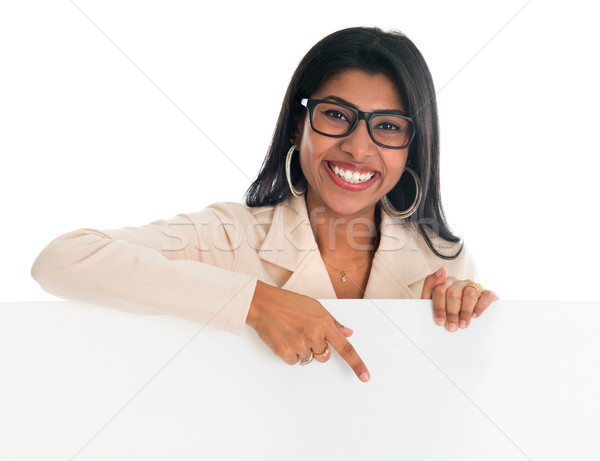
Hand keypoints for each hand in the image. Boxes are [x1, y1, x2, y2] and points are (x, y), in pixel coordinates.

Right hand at [246, 281, 369, 381]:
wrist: (263, 304)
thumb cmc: (287, 302)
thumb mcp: (314, 306)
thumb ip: (333, 322)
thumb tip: (348, 332)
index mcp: (324, 323)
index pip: (345, 348)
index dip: (357, 364)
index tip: (365, 376)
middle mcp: (314, 335)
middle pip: (324, 356)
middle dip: (317, 349)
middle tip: (304, 334)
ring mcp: (300, 344)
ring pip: (308, 359)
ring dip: (301, 350)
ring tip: (291, 333)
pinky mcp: (286, 352)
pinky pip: (293, 361)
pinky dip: (289, 354)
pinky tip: (283, 339)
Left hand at [421, 267, 498, 331]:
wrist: (469, 322)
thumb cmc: (448, 311)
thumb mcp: (433, 302)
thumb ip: (431, 286)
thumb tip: (442, 270)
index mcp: (445, 283)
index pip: (439, 290)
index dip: (439, 307)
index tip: (440, 321)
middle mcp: (459, 283)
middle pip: (453, 294)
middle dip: (451, 313)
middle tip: (452, 327)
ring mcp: (474, 286)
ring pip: (469, 294)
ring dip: (465, 312)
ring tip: (463, 325)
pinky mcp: (487, 293)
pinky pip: (486, 295)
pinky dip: (480, 306)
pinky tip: (475, 316)